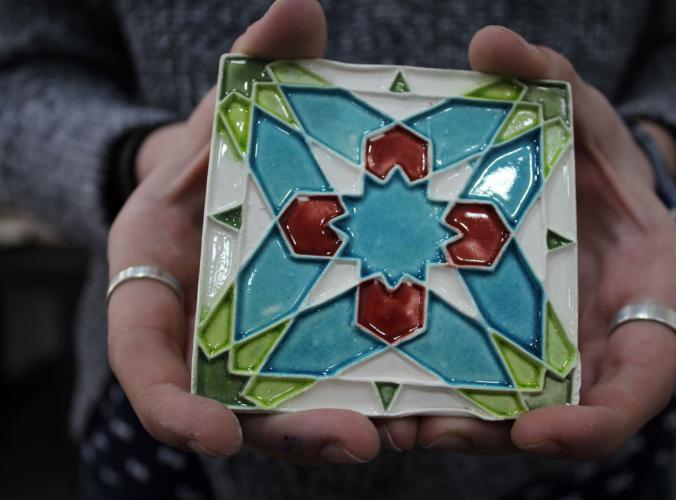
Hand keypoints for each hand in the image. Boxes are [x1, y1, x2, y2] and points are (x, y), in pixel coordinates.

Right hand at [107, 0, 416, 463]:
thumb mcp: (230, 104)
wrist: (244, 177)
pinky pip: (340, 384)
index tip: (210, 432)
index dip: (170, 404)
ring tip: (401, 431)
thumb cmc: (220, 147)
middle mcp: (206, 332)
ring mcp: (260, 347)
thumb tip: (298, 7)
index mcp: (159, 280)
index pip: (144, 360)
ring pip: (293, 409)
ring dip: (344, 428)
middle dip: (290, 431)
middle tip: (353, 440)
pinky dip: (377, 400)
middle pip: (233, 407)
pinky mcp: (314, 346)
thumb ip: (259, 63)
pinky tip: (428, 401)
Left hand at [416, 27, 675, 458]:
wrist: (569, 184)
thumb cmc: (592, 156)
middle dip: (501, 434)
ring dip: (455, 426)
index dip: (596, 419)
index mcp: (641, 298)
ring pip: (505, 412)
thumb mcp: (580, 114)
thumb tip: (491, 43)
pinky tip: (386, 389)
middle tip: (438, 431)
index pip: (638, 381)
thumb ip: (549, 78)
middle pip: (560, 416)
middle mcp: (596, 340)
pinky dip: (434, 394)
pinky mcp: (497, 345)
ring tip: (397, 421)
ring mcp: (545, 351)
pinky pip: (469, 383)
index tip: (540, 433)